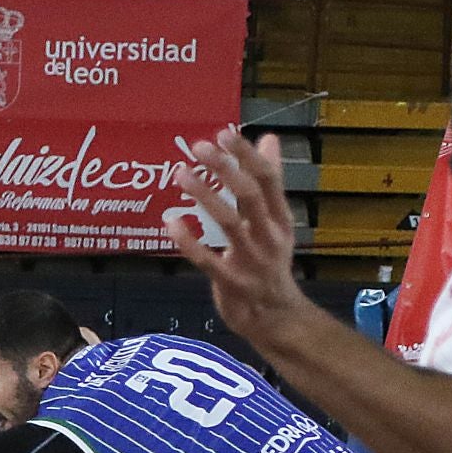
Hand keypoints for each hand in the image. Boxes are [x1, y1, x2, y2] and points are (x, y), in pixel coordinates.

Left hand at [169, 130, 308, 342]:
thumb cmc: (270, 263)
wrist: (277, 318)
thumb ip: (269, 182)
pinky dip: (188, 242)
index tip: (224, 134)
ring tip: (181, 174)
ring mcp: (252, 262)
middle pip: (250, 196)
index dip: (246, 156)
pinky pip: (207, 261)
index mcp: (281, 219)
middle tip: (199, 148)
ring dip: (205, 196)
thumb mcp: (276, 222)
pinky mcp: (232, 285)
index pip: (268, 180)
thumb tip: (268, 139)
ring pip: (229, 224)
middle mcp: (270, 237)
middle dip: (224, 169)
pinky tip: (170, 222)